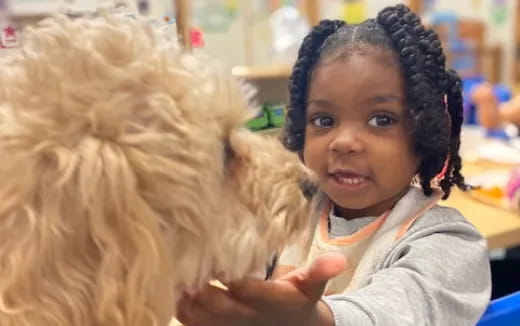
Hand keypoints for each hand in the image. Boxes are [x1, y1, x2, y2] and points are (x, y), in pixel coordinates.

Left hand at [176, 253, 345, 325]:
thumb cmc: (298, 300)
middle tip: (185, 266)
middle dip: (203, 290)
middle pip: (220, 306)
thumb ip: (320, 271)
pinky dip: (183, 312)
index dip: (233, 279)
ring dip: (188, 301)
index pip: (249, 291)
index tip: (217, 259)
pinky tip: (171, 292)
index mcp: (272, 301)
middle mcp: (249, 317)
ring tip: (174, 278)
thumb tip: (340, 259)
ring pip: (204, 319)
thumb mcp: (311, 286)